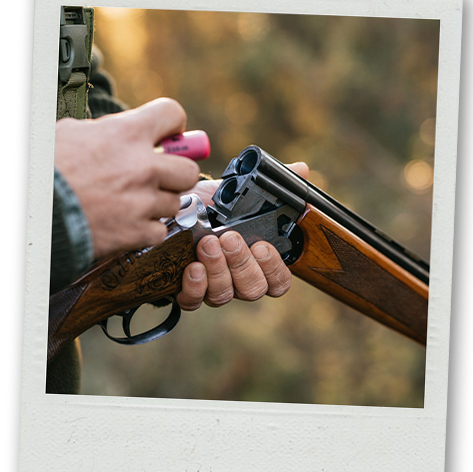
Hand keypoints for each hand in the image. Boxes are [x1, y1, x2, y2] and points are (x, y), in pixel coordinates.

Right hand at [55, 98, 199, 258]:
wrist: (35, 212)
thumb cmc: (48, 171)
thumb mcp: (72, 133)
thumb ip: (106, 131)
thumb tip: (121, 131)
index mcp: (126, 134)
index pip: (172, 114)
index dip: (173, 124)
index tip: (170, 135)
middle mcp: (142, 167)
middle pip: (189, 169)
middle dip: (177, 173)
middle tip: (160, 176)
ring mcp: (143, 202)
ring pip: (175, 203)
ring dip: (158, 203)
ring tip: (132, 202)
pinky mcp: (138, 232)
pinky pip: (160, 230)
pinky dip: (147, 230)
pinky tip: (128, 223)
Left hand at [177, 162, 309, 309]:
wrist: (171, 208)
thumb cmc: (208, 204)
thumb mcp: (237, 191)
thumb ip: (271, 186)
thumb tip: (301, 170)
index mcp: (257, 262)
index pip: (278, 281)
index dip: (274, 269)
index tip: (263, 246)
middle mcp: (238, 279)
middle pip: (253, 289)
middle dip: (242, 263)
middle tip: (229, 238)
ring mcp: (213, 287)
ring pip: (225, 294)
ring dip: (218, 268)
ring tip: (207, 242)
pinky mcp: (187, 291)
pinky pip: (195, 301)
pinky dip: (195, 287)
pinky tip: (192, 267)